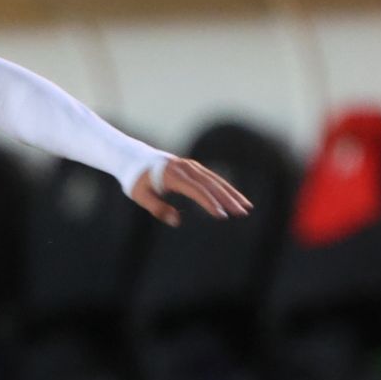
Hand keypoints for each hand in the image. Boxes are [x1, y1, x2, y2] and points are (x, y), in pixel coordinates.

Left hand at [129, 157, 253, 226]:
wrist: (134, 158)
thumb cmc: (136, 181)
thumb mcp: (140, 196)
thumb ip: (157, 208)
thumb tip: (177, 221)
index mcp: (173, 175)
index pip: (196, 190)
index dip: (209, 203)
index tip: (221, 215)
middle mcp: (186, 168)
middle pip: (211, 184)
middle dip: (228, 199)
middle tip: (242, 213)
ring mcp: (191, 166)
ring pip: (216, 180)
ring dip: (232, 193)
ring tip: (246, 207)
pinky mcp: (194, 168)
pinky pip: (213, 178)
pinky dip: (225, 188)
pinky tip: (236, 198)